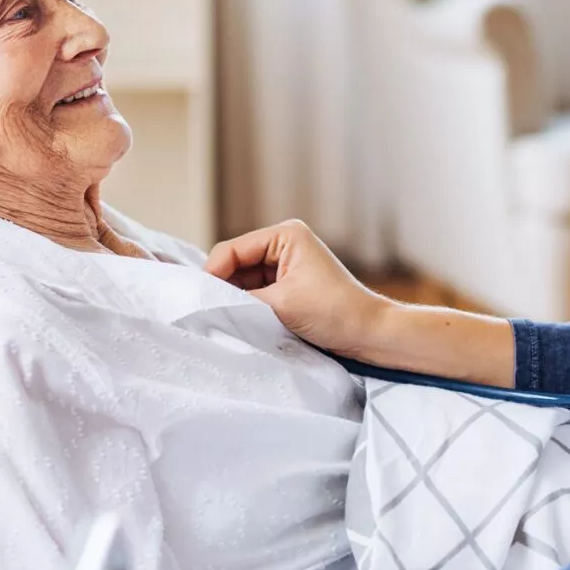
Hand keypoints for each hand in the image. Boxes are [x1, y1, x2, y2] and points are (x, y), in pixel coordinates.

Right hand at [208, 220, 517, 385]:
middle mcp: (284, 244)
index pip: (232, 250)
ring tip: (226, 319)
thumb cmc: (334, 313)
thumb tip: (205, 301)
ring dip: (236, 299)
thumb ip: (239, 300)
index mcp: (285, 234)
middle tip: (208, 312)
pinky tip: (241, 321)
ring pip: (243, 281)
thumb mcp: (279, 304)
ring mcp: (287, 265)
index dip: (212, 274)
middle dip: (223, 287)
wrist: (370, 334)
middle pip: (235, 264)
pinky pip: (256, 293)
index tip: (199, 300)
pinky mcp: (289, 286)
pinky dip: (248, 306)